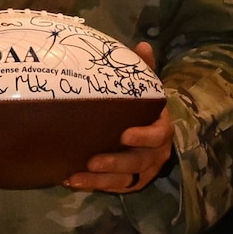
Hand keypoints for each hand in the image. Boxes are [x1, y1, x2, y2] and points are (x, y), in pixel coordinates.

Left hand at [66, 43, 175, 192]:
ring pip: (125, 179)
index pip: (158, 135)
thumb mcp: (144, 89)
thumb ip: (143, 70)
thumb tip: (143, 45)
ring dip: (100, 179)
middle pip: (139, 162)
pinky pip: (114, 187)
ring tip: (76, 175)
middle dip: (115, 162)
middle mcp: (155, 153)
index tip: (124, 134)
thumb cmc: (142, 108)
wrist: (147, 132)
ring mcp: (143, 170)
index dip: (143, 137)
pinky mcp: (131, 183)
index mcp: (161, 129)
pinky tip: (71, 180)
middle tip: (92, 160)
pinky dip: (94, 186)